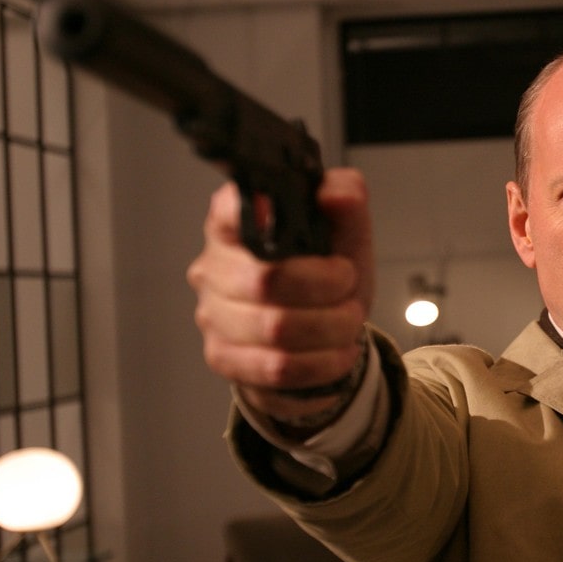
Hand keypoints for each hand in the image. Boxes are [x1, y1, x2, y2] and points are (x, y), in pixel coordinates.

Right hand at [186, 168, 374, 416]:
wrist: (325, 334)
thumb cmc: (328, 276)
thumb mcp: (346, 235)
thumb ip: (347, 202)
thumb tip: (336, 193)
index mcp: (236, 224)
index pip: (229, 211)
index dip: (260, 216)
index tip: (300, 230)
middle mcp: (213, 267)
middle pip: (266, 280)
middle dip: (326, 290)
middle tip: (350, 291)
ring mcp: (212, 315)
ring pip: (275, 329)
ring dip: (330, 329)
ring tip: (349, 323)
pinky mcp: (223, 358)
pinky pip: (276, 368)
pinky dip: (321, 363)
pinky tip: (338, 353)